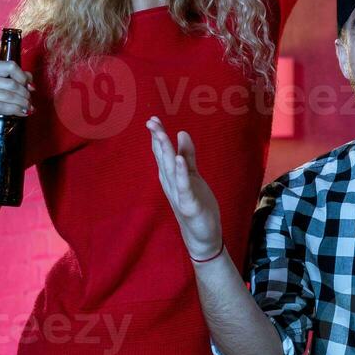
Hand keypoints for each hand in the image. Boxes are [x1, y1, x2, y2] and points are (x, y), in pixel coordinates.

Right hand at [0, 60, 31, 141]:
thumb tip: (31, 85)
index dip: (23, 77)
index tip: (29, 86)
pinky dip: (14, 110)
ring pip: (7, 96)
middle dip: (24, 94)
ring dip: (22, 103)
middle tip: (30, 101)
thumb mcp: (2, 86)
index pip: (10, 66)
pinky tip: (21, 113)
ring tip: (28, 108)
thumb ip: (18, 79)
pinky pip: (0, 107)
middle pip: (10, 84)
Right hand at [146, 116, 223, 259]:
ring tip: (161, 135)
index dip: (158, 136)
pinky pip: (184, 187)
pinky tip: (180, 160)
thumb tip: (182, 133)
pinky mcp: (189, 205)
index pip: (163, 153)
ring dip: (166, 152)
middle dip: (158, 139)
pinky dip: (181, 173)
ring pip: (171, 170)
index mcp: (171, 176)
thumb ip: (188, 156)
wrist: (202, 235)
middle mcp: (171, 184)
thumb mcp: (193, 176)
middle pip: (164, 158)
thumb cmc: (196, 204)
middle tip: (151, 122)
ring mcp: (179, 194)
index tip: (152, 119)